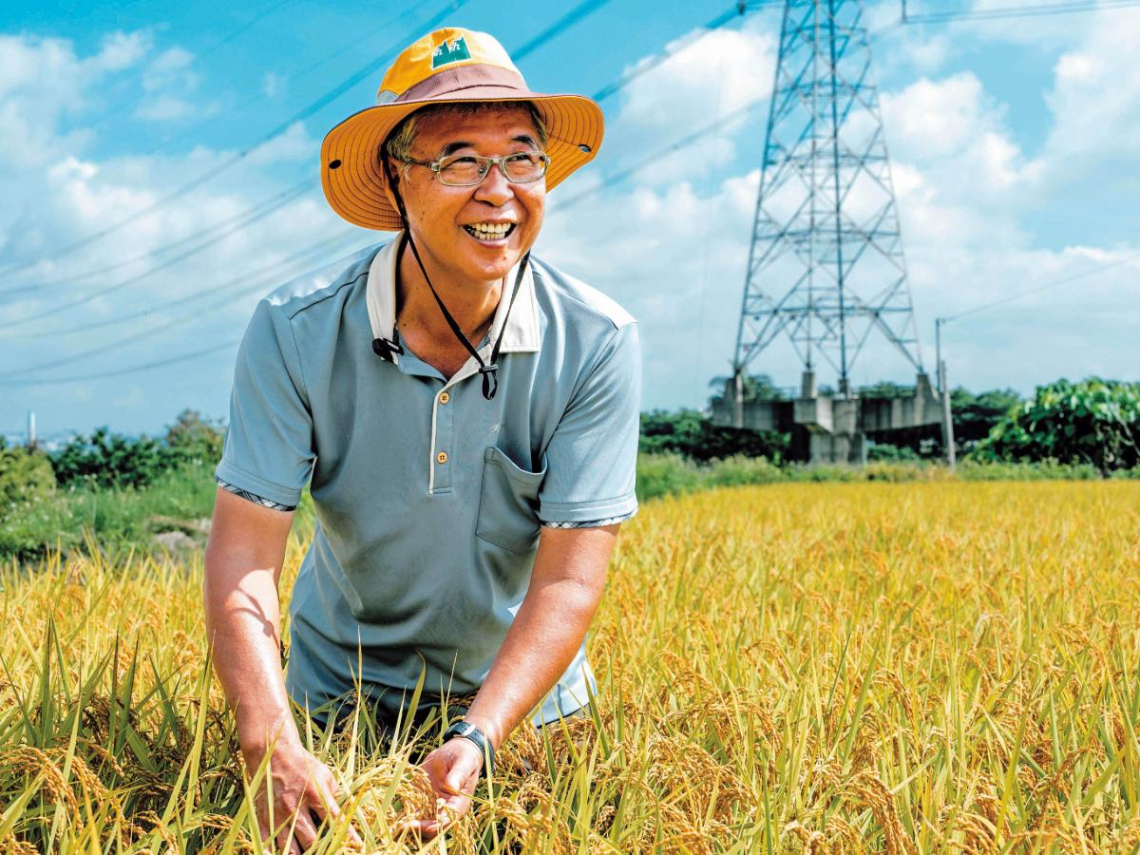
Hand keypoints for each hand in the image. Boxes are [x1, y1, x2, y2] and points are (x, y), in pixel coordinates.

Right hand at [243, 739, 360, 851]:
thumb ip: (335, 795)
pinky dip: (275, 853)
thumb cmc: (303, 765)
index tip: (355, 846)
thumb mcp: (325, 775)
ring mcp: (278, 816)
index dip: (346, 836)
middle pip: (311, 840)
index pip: (334, 820)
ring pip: (290, 848)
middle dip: (322, 850)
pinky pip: (267, 844)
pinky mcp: (264, 819)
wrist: (273, 754)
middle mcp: (296, 808)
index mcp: (314, 795)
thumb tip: (345, 813)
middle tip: (330, 851)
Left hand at [398, 737, 483, 838]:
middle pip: (430, 827)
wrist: (456, 751)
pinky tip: (391, 814)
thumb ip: (458, 775)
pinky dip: (402, 814)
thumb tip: (452, 787)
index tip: (416, 825)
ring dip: (407, 826)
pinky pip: (412, 810)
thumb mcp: (464, 762)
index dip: (431, 826)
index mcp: (458, 805)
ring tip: (392, 825)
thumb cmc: (464, 757)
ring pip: (419, 823)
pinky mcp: (422, 798)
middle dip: (416, 830)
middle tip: (401, 827)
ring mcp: (432, 805)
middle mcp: (444, 810)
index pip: (445, 822)